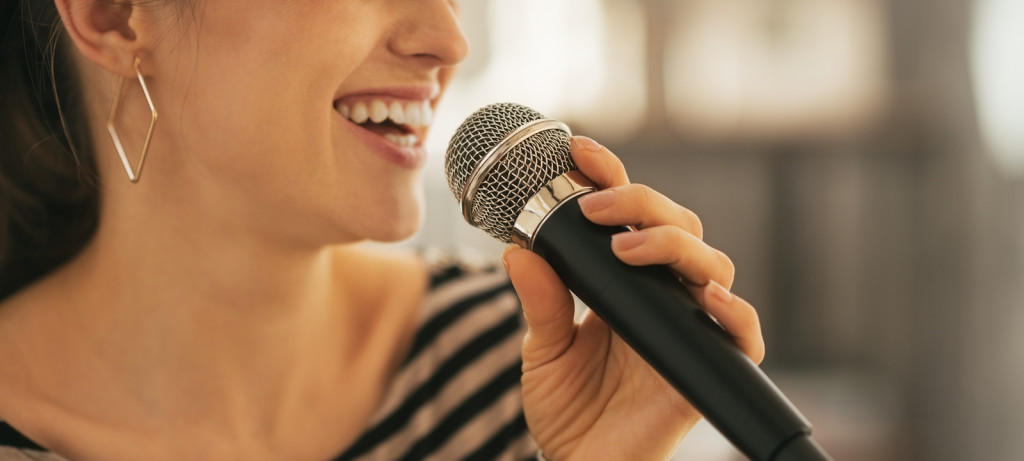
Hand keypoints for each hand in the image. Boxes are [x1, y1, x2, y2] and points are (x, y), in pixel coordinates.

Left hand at [502, 136, 764, 460]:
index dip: (613, 180)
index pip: (628, 217)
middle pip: (677, 228)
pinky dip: (734, 313)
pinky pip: (741, 335)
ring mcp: (688, 329)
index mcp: (624, 284)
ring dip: (675, 246)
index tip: (581, 152)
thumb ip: (541, 302)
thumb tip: (517, 247)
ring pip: (712, 266)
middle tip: (595, 207)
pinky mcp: (707, 369)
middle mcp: (662, 297)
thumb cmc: (568, 410)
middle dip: (641, 203)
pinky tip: (706, 299)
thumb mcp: (544, 350)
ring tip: (628, 249)